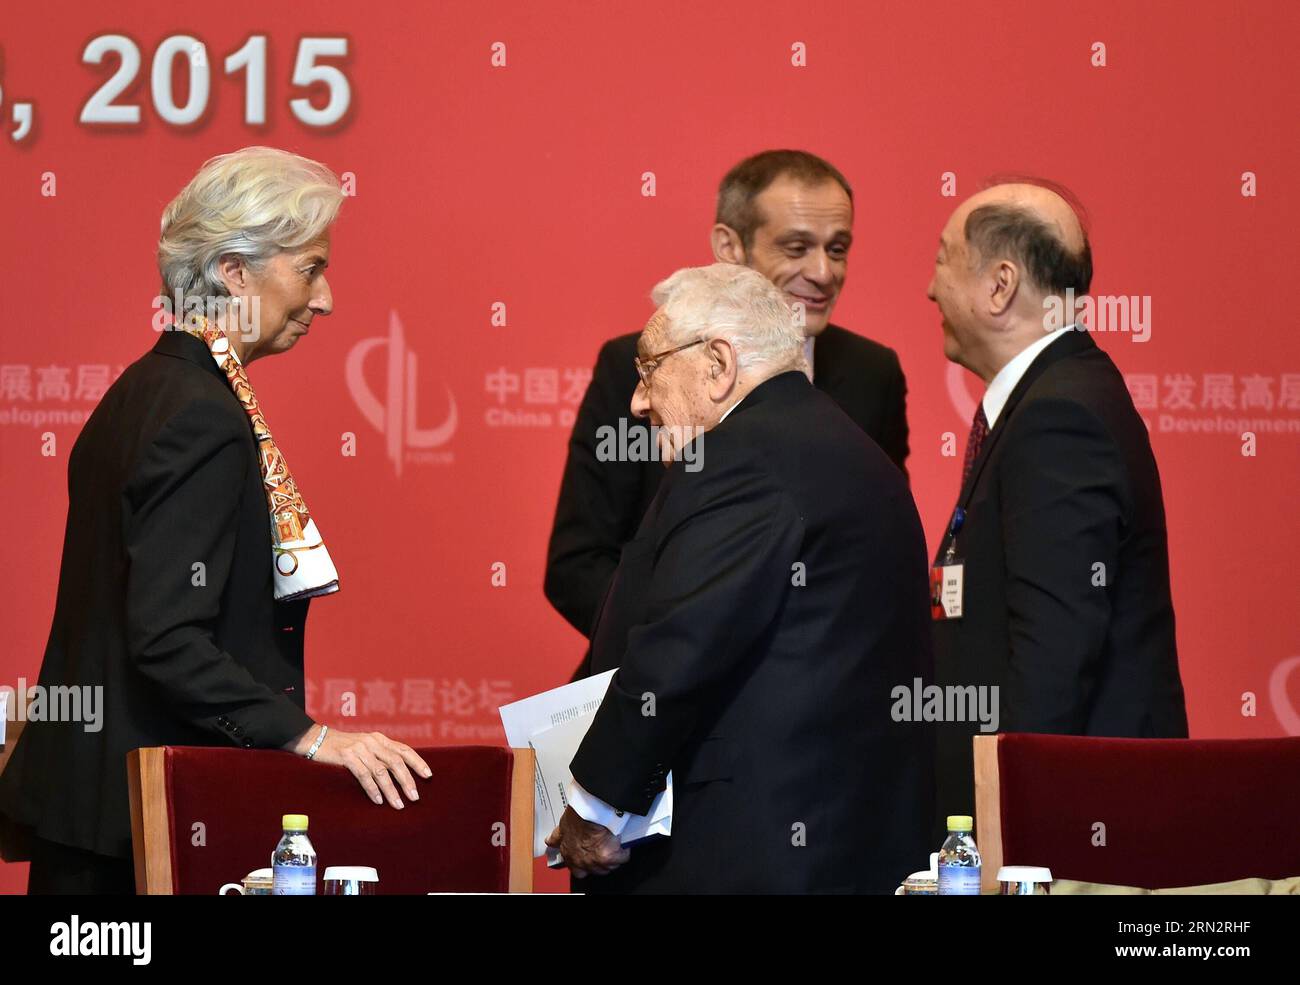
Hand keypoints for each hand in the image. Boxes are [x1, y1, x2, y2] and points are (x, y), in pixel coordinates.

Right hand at [288, 726, 430, 808]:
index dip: (418, 762)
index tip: (428, 775)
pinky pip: (364, 775)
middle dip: (407, 780)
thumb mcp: (365, 747)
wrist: (317, 739)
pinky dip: (372, 789)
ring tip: (399, 804)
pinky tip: (379, 800)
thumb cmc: (343, 747)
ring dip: (392, 790)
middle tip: (415, 797)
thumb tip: (399, 772)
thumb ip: (380, 755)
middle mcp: (373, 742)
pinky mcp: (347, 757)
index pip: (404, 750)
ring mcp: (360, 749)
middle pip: (396, 762)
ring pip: (381, 771)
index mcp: (380, 739)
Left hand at [545, 806, 630, 877]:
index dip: (581, 862)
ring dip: (613, 857)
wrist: (591, 809)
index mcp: (568, 853)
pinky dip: (624, 850)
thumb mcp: (563, 824)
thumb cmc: (578, 812)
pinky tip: (623, 842)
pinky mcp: (609, 858)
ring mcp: (595, 861)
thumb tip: (550, 840)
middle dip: (598, 863)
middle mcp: (580, 861)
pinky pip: (622, 858)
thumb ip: (559, 836)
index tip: (585, 856)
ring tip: (615, 843)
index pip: (574, 868)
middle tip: (604, 850)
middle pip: (593, 870)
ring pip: (608, 867)